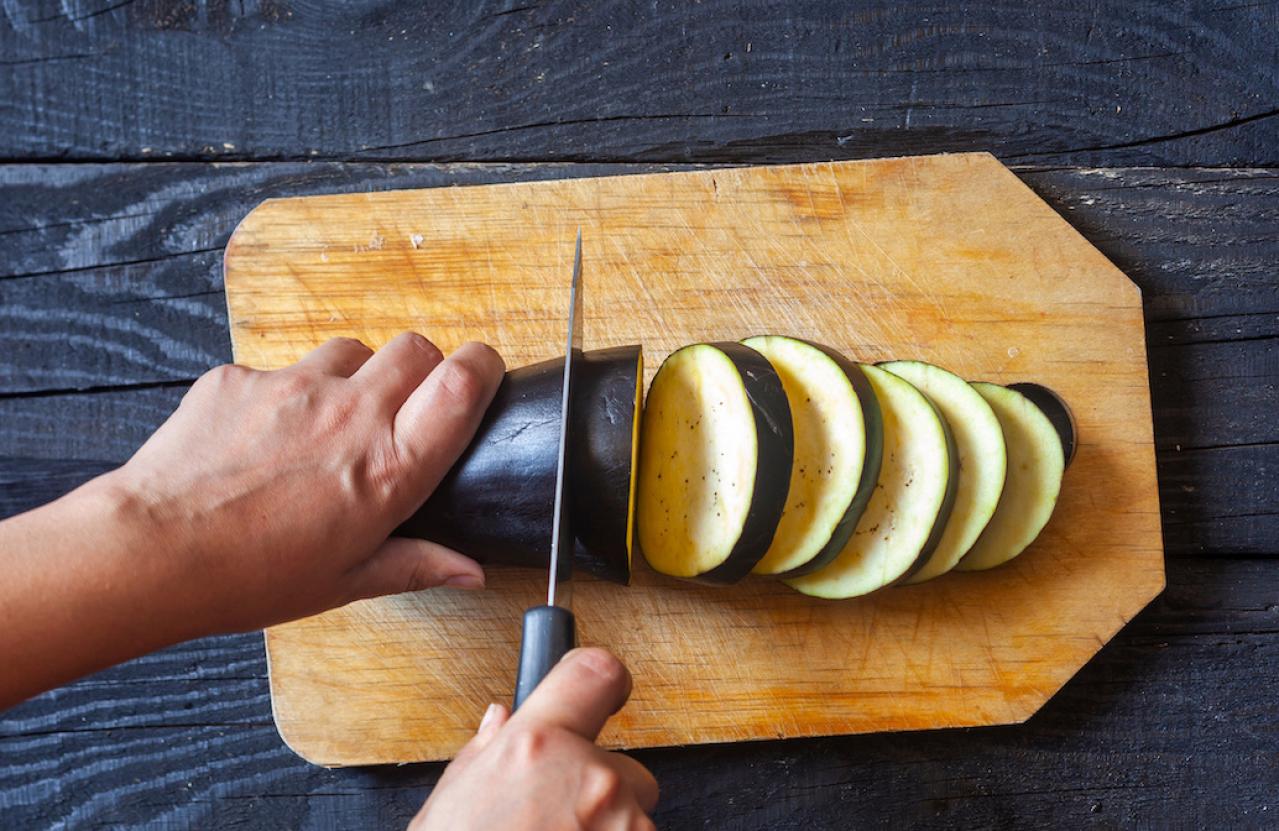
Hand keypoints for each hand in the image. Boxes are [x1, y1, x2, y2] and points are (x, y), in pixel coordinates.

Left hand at [108, 334, 505, 633]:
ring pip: (349, 352)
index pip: (462, 382)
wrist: (152, 552)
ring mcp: (293, 387)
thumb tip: (469, 570)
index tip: (481, 375)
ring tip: (325, 426)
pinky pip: (279, 369)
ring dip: (351, 378)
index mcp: (389, 468)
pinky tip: (262, 440)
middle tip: (400, 409)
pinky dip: (284, 396)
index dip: (482, 366)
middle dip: (420, 369)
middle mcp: (350, 415)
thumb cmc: (250, 577)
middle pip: (416, 347)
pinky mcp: (240, 376)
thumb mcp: (346, 581)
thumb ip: (418, 564)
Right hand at [411, 649, 658, 830]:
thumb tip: (501, 722)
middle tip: (550, 825)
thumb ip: (482, 757)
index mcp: (536, 750)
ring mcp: (624, 828)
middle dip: (596, 792)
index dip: (599, 682)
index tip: (601, 692)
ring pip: (634, 818)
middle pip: (624, 766)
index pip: (597, 674)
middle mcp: (592, 781)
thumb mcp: (447, 810)